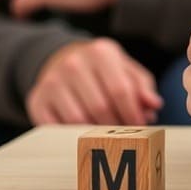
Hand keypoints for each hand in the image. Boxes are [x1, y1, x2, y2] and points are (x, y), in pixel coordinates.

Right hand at [26, 38, 162, 125]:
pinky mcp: (37, 99)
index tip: (141, 127)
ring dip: (96, 134)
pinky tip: (85, 135)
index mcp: (100, 52)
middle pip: (100, 107)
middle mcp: (73, 63)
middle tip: (126, 137)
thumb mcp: (125, 69)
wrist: (60, 61)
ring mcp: (52, 81)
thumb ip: (142, 87)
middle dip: (116, 127)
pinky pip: (58, 128)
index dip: (133, 114)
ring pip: (78, 120)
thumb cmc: (102, 70)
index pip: (120, 90)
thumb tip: (154, 105)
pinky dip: (73, 136)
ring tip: (107, 136)